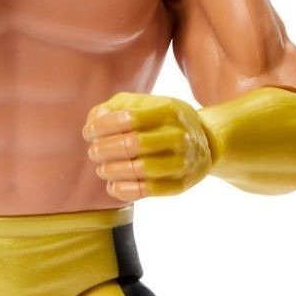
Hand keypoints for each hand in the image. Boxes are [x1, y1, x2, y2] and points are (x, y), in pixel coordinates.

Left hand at [83, 92, 211, 200]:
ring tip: (102, 168)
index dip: (102, 127)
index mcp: (169, 111)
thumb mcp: (145, 103)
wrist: (207, 141)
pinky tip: (113, 185)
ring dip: (113, 170)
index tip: (88, 132)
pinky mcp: (181, 184)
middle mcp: (180, 135)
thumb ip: (116, 106)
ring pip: (140, 170)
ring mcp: (183, 161)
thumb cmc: (163, 121)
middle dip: (105, 149)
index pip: (128, 118)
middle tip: (94, 151)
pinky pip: (148, 191)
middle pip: (132, 144)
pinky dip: (124, 190)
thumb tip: (94, 120)